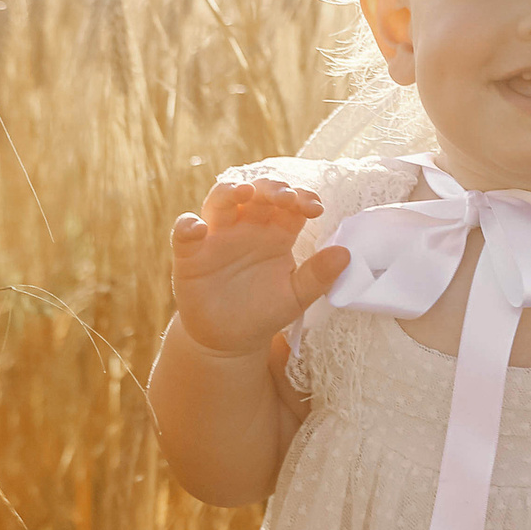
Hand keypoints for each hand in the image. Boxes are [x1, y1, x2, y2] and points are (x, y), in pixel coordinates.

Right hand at [171, 176, 349, 357]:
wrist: (229, 340)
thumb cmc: (264, 312)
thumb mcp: (295, 297)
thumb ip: (317, 276)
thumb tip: (345, 255)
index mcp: (276, 232)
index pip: (290, 204)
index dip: (302, 198)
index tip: (315, 208)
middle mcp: (247, 226)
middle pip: (257, 193)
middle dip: (271, 188)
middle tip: (285, 196)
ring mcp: (218, 236)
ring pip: (221, 200)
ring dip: (231, 191)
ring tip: (244, 192)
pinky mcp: (190, 254)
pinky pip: (185, 232)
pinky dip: (188, 225)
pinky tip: (198, 228)